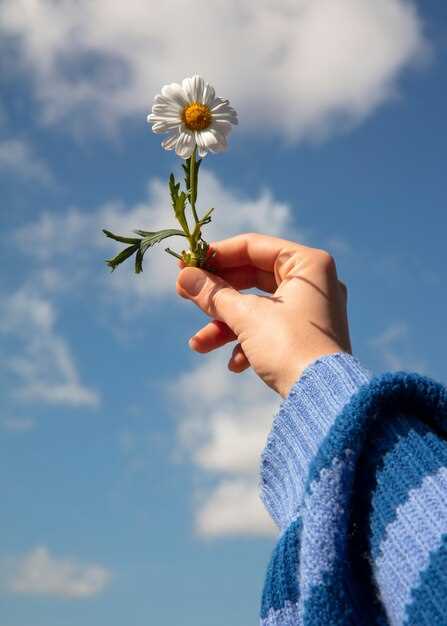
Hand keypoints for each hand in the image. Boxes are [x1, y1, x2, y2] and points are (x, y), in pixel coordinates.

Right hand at [176, 233, 351, 397]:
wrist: (321, 398)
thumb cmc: (288, 346)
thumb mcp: (246, 316)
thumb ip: (213, 294)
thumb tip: (184, 277)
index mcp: (307, 265)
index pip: (253, 247)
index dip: (215, 255)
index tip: (185, 265)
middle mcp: (313, 283)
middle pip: (252, 278)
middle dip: (217, 296)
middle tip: (184, 295)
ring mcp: (310, 311)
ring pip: (257, 308)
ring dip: (225, 326)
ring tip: (198, 345)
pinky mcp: (305, 337)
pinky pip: (269, 330)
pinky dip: (247, 343)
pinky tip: (235, 365)